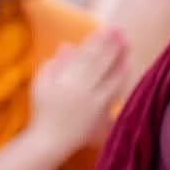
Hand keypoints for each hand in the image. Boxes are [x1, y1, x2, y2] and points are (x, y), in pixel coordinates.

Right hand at [29, 28, 128, 153]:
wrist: (50, 141)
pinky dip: (122, 78)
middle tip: (121, 30)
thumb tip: (68, 46)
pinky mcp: (102, 114)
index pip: (85, 56)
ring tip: (128, 45)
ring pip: (111, 76)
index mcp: (66, 81)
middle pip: (100, 63)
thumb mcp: (41, 84)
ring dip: (120, 59)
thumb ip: (55, 64)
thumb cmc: (43, 111)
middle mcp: (83, 90)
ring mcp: (94, 103)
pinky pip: (115, 93)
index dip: (97, 41)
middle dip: (112, 45)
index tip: (106, 28)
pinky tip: (128, 67)